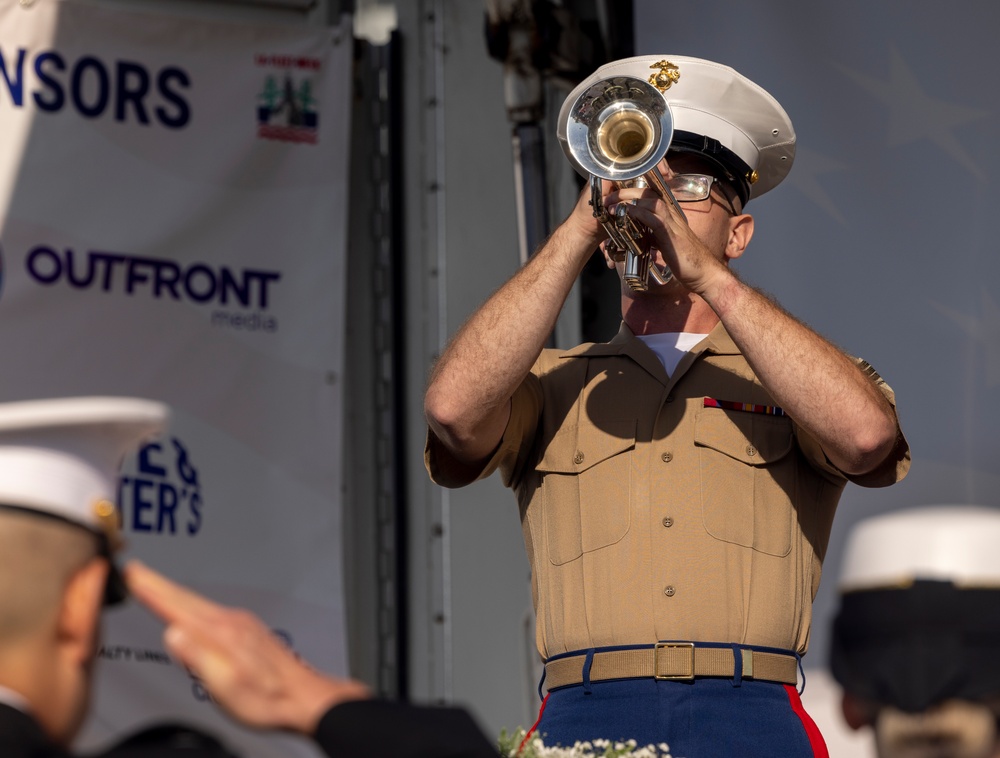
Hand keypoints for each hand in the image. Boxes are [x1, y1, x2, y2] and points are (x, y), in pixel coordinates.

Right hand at [124, 560, 370, 735]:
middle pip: (186, 599)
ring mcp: (241, 625)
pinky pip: (211, 612)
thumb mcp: (226, 686)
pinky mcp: (248, 632)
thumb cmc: (267, 699)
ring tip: (155, 586)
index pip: (177, 606)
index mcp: (220, 633)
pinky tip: (191, 610)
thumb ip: (198, 657)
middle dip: (158, 584)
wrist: (305, 698)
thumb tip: (173, 632)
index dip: (151, 590)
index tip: (131, 573)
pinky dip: (192, 605)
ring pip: (199, 604)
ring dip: (174, 593)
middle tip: (136, 571)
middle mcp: (231, 622)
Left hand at [609, 160, 746, 297]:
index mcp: (669, 216)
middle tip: (608, 199)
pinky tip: (626, 213)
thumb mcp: (664, 244)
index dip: (632, 193)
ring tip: (612, 205)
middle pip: (647, 192)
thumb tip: (639, 235)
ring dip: (628, 199)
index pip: (649, 195)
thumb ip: (653, 236)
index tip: (615, 197)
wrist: (703, 274)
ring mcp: (673, 222)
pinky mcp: (672, 234)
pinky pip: (654, 217)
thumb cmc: (686, 262)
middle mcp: (672, 214)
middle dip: (625, 192)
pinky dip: (638, 213)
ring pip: (649, 200)